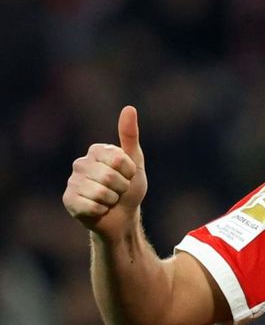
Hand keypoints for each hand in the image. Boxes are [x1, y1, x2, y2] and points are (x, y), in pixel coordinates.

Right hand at [63, 106, 147, 239]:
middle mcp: (81, 163)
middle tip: (118, 190)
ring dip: (112, 200)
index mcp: (97, 150)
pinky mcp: (68, 200)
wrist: (122, 216)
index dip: (129, 171)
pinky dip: (101, 210)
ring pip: (101, 192)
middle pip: (109, 176)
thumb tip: (129, 108)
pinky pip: (91, 206)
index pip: (119, 158)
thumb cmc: (129, 187)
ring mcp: (72, 182)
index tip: (128, 175)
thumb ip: (130, 135)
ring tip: (109, 199)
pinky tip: (99, 209)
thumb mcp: (135, 161)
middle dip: (121, 187)